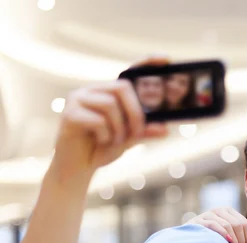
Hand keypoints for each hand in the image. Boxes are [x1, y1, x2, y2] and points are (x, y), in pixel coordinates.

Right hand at [51, 56, 169, 180]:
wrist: (78, 168)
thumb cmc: (102, 149)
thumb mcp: (129, 140)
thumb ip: (145, 132)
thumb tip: (164, 129)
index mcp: (109, 93)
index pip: (129, 73)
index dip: (146, 63)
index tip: (166, 59)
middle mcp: (93, 90)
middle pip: (122, 87)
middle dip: (135, 113)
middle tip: (137, 133)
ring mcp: (78, 99)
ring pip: (110, 105)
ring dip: (119, 129)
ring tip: (114, 142)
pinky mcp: (68, 113)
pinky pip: (98, 120)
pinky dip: (105, 135)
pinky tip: (100, 142)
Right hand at [188, 208, 246, 242]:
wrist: (187, 239)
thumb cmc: (211, 238)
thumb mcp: (229, 236)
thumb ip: (243, 235)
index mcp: (228, 211)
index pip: (244, 223)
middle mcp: (219, 210)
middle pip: (238, 224)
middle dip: (242, 240)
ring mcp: (208, 214)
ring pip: (228, 225)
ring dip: (234, 240)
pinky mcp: (198, 220)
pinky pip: (214, 224)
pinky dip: (223, 233)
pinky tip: (228, 241)